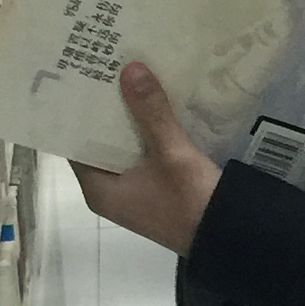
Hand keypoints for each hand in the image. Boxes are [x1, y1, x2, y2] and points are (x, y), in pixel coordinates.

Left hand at [73, 63, 219, 255]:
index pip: (75, 143)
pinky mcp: (152, 190)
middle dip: (105, 109)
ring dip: (128, 119)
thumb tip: (129, 68)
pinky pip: (140, 154)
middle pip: (99, 142)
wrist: (229, 237)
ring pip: (122, 147)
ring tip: (128, 76)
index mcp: (99, 189)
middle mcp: (109, 192)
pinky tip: (153, 104)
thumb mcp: (172, 153)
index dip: (77, 112)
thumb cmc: (191, 201)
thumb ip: (151, 112)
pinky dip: (144, 133)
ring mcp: (132, 192)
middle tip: (105, 67)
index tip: (80, 78)